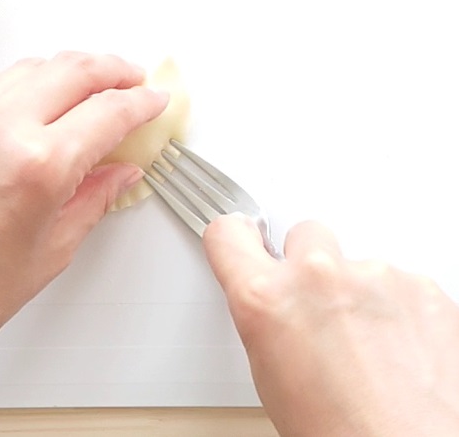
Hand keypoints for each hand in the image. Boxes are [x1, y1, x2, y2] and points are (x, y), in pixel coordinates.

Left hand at [0, 52, 166, 435]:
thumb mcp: (54, 248)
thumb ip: (96, 197)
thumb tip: (121, 171)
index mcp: (39, 166)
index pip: (108, 111)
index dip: (141, 102)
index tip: (153, 100)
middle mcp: (0, 131)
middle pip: (74, 69)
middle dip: (114, 68)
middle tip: (132, 78)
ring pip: (34, 67)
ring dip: (73, 67)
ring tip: (92, 82)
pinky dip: (32, 82)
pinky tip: (43, 98)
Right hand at [204, 216, 458, 436]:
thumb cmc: (340, 433)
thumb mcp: (269, 372)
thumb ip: (264, 313)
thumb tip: (270, 294)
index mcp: (267, 300)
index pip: (227, 233)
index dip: (234, 236)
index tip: (242, 236)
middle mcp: (318, 276)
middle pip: (304, 233)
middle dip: (307, 262)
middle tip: (319, 307)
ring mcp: (374, 276)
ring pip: (355, 260)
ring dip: (356, 290)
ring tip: (366, 344)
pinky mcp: (421, 286)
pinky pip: (398, 281)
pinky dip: (397, 306)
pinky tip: (397, 346)